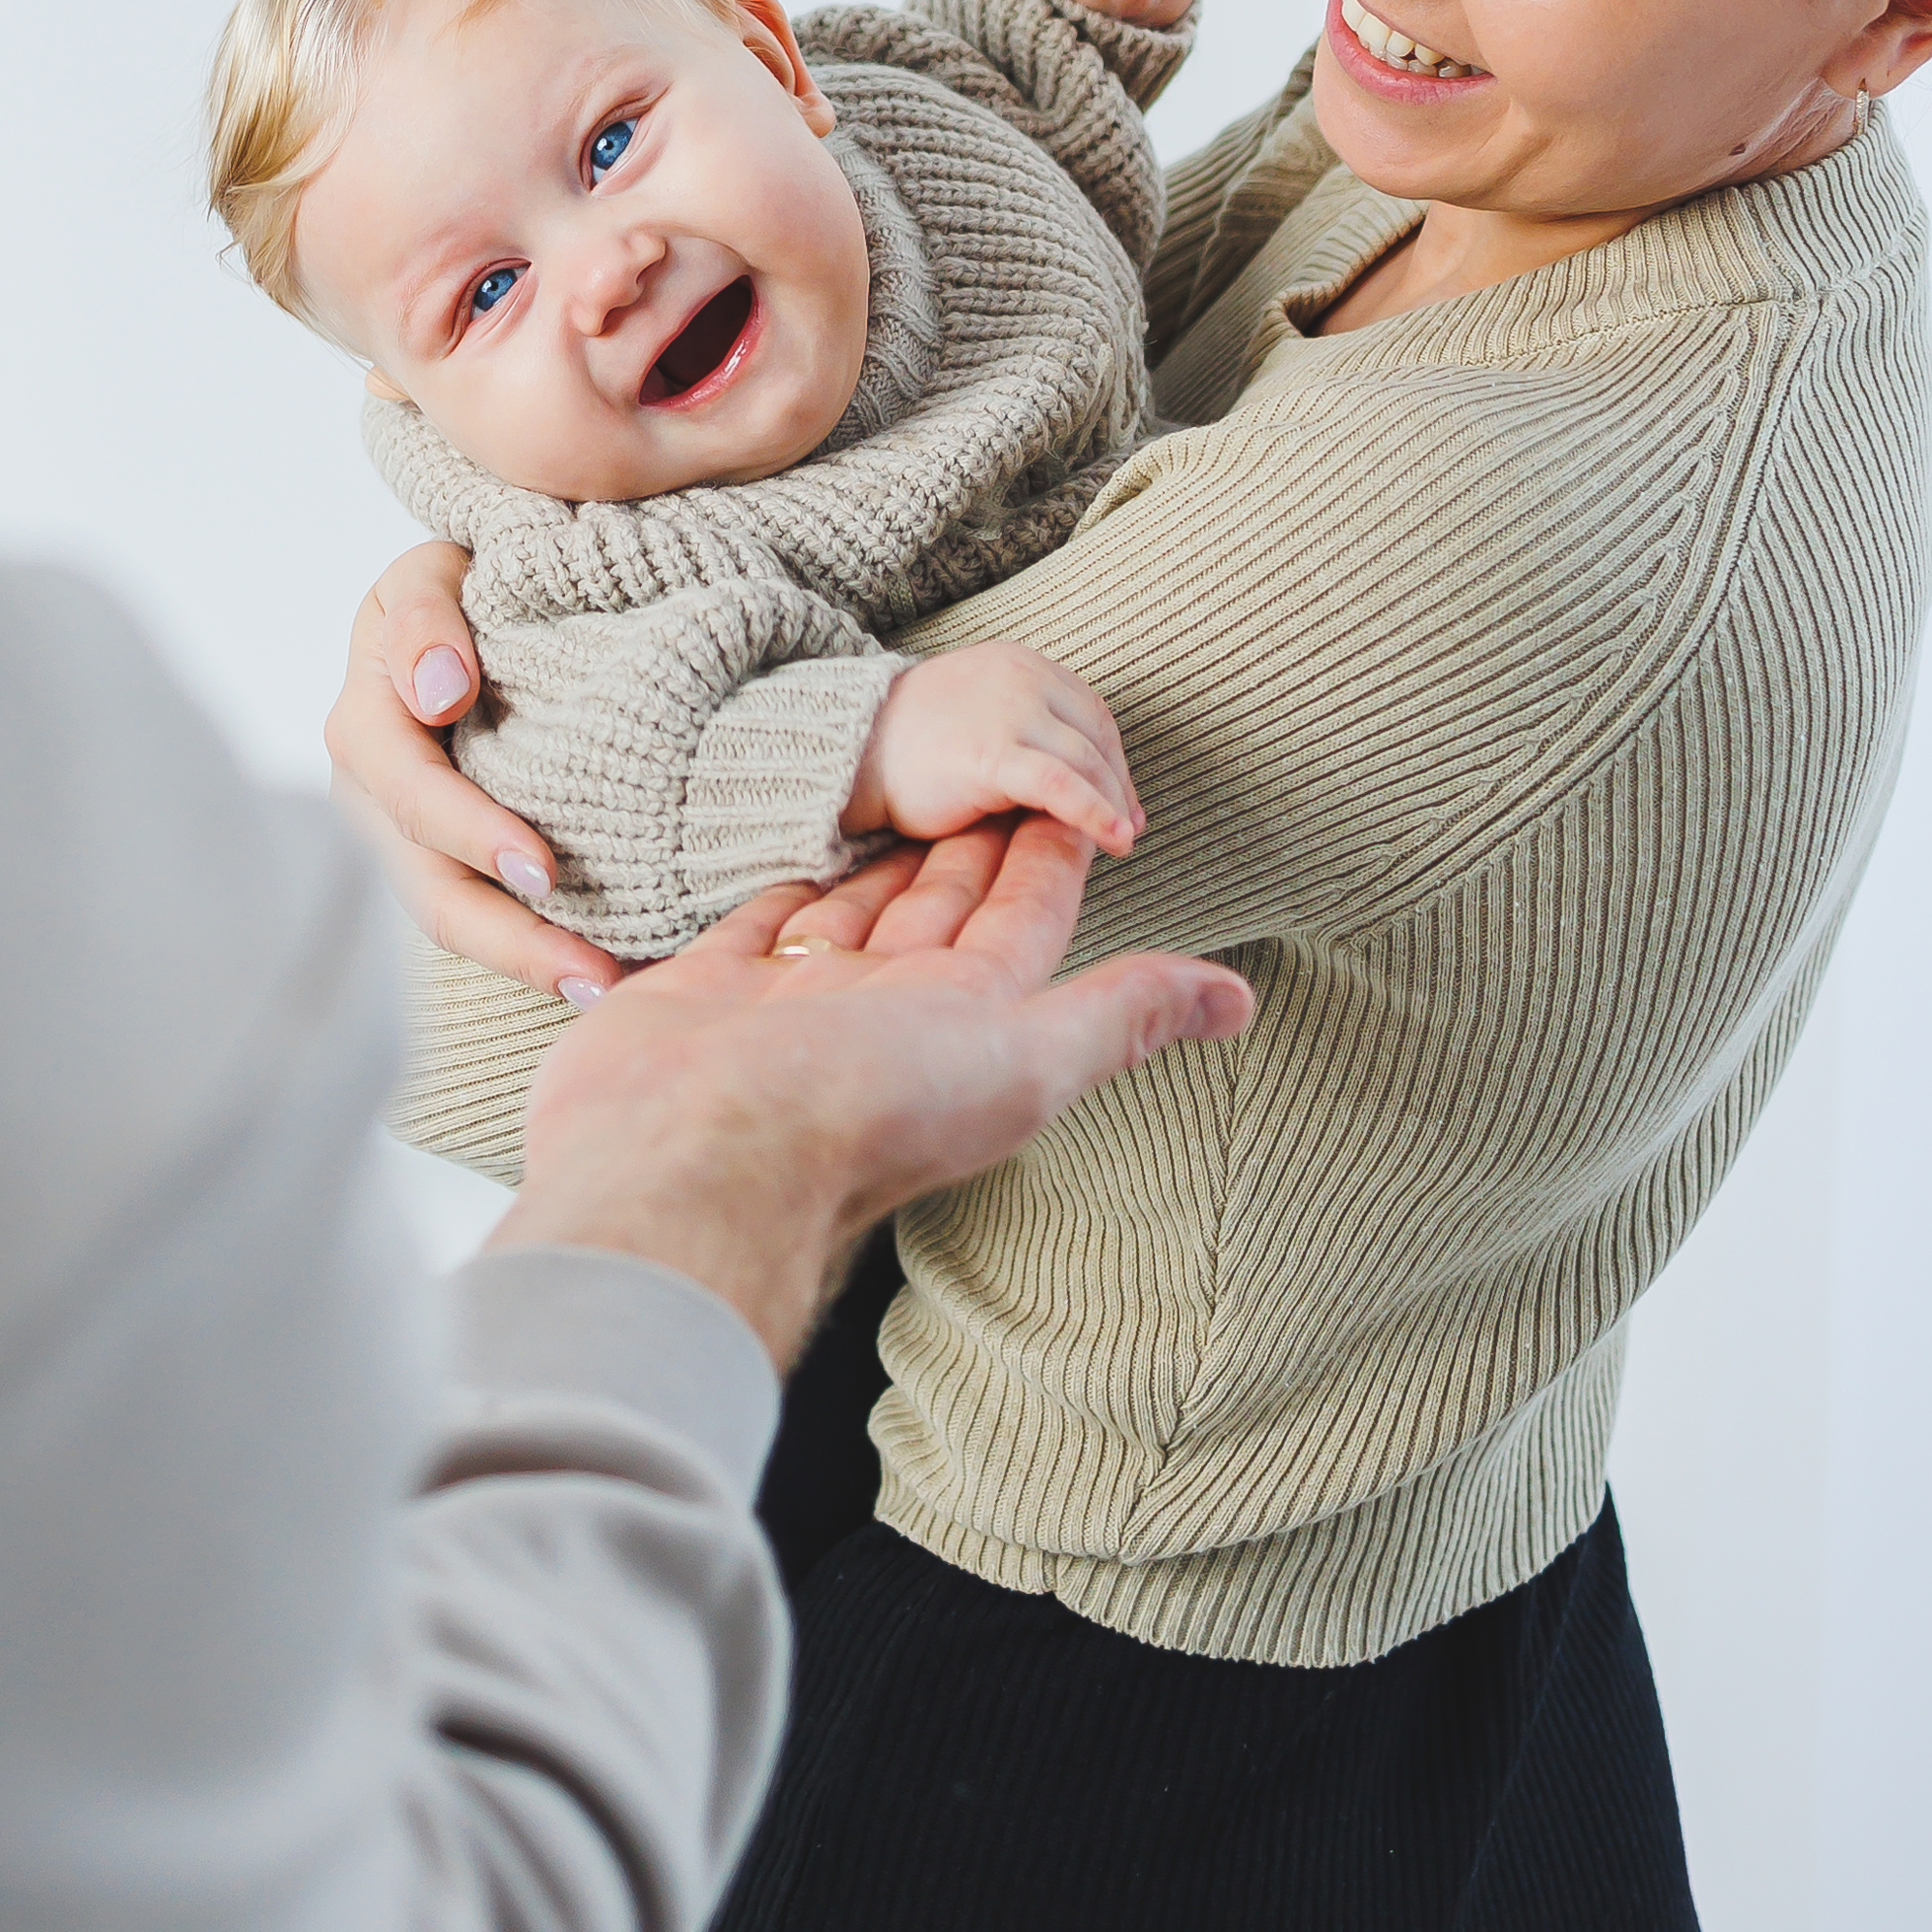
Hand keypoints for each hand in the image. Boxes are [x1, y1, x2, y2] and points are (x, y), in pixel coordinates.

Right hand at [324, 543, 624, 998]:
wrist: (470, 609)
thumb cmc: (459, 583)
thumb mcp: (431, 572)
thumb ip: (425, 619)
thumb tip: (439, 693)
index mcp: (365, 723)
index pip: (411, 793)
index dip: (472, 834)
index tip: (543, 868)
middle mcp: (372, 798)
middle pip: (433, 887)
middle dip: (511, 937)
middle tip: (592, 972)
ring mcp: (406, 841)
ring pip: (456, 922)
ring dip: (529, 962)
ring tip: (605, 991)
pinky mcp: (449, 863)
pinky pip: (483, 918)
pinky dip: (536, 948)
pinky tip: (600, 971)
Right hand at [495, 822, 1252, 1366]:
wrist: (689, 1160)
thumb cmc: (859, 1112)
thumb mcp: (1022, 1057)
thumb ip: (1121, 1015)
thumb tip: (1242, 1001)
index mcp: (962, 1024)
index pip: (1023, 921)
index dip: (1051, 856)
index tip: (1071, 795)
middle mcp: (882, 1013)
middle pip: (940, 910)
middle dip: (972, 844)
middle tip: (993, 771)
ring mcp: (792, 1004)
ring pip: (853, 914)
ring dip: (883, 862)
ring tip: (904, 798)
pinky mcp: (710, 993)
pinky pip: (757, 924)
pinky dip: (780, 889)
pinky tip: (795, 857)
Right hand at [846, 644, 1138, 856]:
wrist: (848, 752)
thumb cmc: (910, 748)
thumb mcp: (980, 717)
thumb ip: (1028, 735)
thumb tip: (1085, 784)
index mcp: (1021, 664)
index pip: (1091, 712)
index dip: (1114, 761)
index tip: (1123, 801)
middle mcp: (1023, 678)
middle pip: (1096, 735)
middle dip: (1118, 786)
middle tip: (1128, 828)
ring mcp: (1010, 711)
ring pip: (1086, 760)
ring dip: (1113, 805)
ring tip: (1121, 842)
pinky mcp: (994, 752)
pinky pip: (1061, 784)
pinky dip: (1094, 812)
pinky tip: (1111, 838)